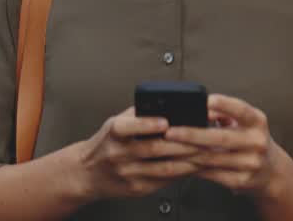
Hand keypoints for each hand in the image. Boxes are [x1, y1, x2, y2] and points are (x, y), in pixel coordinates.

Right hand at [74, 106, 199, 199]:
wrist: (87, 173)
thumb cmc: (106, 143)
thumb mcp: (116, 122)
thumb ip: (139, 114)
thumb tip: (168, 105)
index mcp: (113, 133)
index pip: (129, 127)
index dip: (148, 124)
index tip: (166, 121)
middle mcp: (118, 154)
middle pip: (154, 149)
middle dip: (183, 144)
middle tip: (203, 138)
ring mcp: (127, 173)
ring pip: (163, 168)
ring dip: (188, 161)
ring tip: (205, 154)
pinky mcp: (136, 189)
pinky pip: (163, 182)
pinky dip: (181, 174)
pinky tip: (193, 168)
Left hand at [162, 94, 283, 197]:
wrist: (272, 172)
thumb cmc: (250, 140)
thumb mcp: (245, 122)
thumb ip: (224, 113)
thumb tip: (201, 107)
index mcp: (257, 122)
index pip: (241, 110)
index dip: (223, 104)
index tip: (205, 101)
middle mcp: (257, 142)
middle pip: (221, 138)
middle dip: (192, 134)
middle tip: (171, 132)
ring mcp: (251, 163)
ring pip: (213, 158)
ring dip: (188, 153)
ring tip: (170, 148)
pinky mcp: (242, 181)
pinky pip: (212, 173)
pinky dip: (194, 168)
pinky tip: (181, 163)